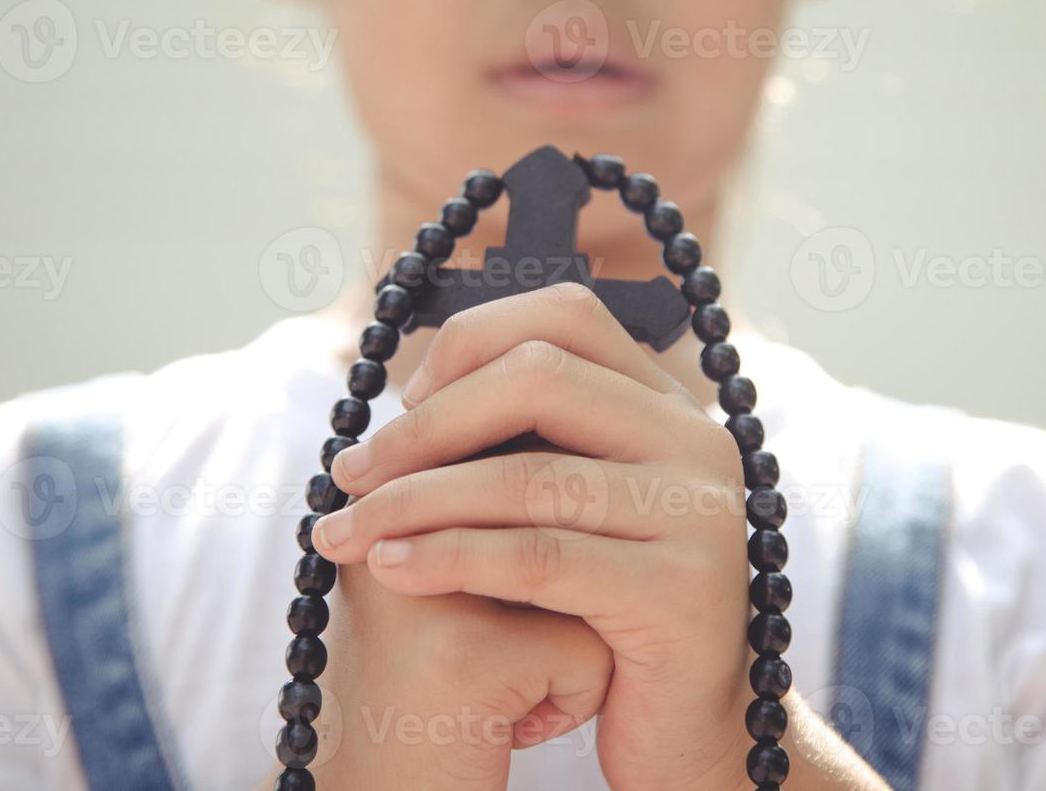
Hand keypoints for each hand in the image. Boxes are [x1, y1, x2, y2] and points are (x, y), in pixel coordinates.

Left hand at [317, 282, 754, 790]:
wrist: (683, 729)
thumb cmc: (604, 613)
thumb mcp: (575, 510)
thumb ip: (527, 444)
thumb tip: (414, 393)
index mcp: (668, 406)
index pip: (566, 316)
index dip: (472, 340)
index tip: (407, 399)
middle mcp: (696, 441)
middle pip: (541, 377)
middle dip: (426, 423)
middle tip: (352, 473)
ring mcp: (699, 512)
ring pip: (529, 476)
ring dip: (415, 498)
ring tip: (346, 530)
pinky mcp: (682, 591)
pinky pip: (539, 557)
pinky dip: (449, 555)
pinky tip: (393, 566)